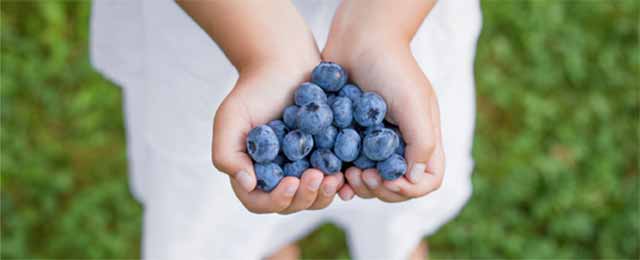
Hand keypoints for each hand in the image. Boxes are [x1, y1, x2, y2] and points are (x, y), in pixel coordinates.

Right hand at [211, 59, 344, 213]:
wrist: (284, 62)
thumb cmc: (253, 90)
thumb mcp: (230, 118)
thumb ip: (227, 154)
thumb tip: (248, 184)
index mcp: (252, 171)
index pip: (260, 201)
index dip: (276, 200)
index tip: (291, 183)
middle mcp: (278, 175)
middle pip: (291, 203)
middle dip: (305, 197)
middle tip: (317, 176)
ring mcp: (303, 167)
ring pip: (315, 196)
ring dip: (325, 193)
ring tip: (335, 177)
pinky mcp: (326, 156)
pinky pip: (335, 178)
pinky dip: (341, 182)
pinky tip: (349, 173)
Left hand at [326, 35, 444, 202]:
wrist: (358, 39)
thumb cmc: (391, 67)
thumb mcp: (414, 102)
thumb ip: (422, 141)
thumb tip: (414, 179)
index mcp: (421, 137)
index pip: (428, 180)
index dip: (410, 189)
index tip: (389, 180)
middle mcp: (399, 144)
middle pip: (396, 187)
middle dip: (379, 189)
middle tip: (361, 175)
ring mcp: (373, 142)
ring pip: (369, 182)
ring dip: (358, 185)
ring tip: (346, 173)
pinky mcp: (349, 137)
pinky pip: (346, 166)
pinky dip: (340, 176)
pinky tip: (333, 175)